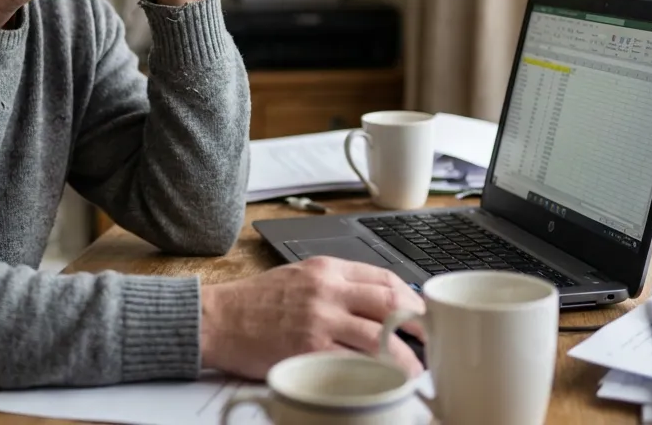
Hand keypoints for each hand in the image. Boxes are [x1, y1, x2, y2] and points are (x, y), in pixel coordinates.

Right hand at [199, 256, 425, 380]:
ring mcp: (319, 321)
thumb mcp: (299, 276)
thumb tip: (378, 301)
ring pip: (379, 337)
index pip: (384, 277)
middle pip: (391, 303)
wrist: (217, 319)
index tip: (423, 315)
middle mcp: (327, 290)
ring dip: (405, 357)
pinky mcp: (308, 350)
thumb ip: (336, 284)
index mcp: (326, 268)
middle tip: (434, 342)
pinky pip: (353, 364)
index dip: (412, 298)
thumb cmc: (255, 302)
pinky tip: (384, 383)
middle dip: (420, 325)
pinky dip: (374, 375)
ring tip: (415, 371)